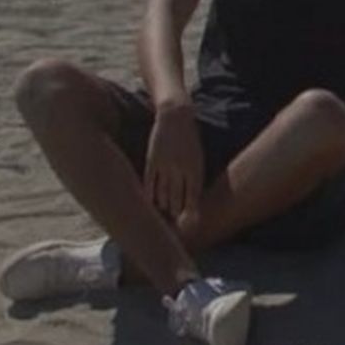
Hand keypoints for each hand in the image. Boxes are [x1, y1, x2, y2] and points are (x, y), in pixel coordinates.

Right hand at [144, 100, 203, 223]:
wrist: (177, 115)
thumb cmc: (190, 137)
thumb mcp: (198, 155)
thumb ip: (194, 176)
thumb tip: (193, 196)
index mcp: (196, 168)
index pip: (193, 197)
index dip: (189, 213)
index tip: (187, 227)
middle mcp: (181, 169)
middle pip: (177, 199)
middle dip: (175, 215)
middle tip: (172, 230)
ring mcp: (166, 166)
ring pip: (162, 194)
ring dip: (162, 208)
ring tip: (160, 221)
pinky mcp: (152, 161)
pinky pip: (149, 184)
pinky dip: (148, 197)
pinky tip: (146, 207)